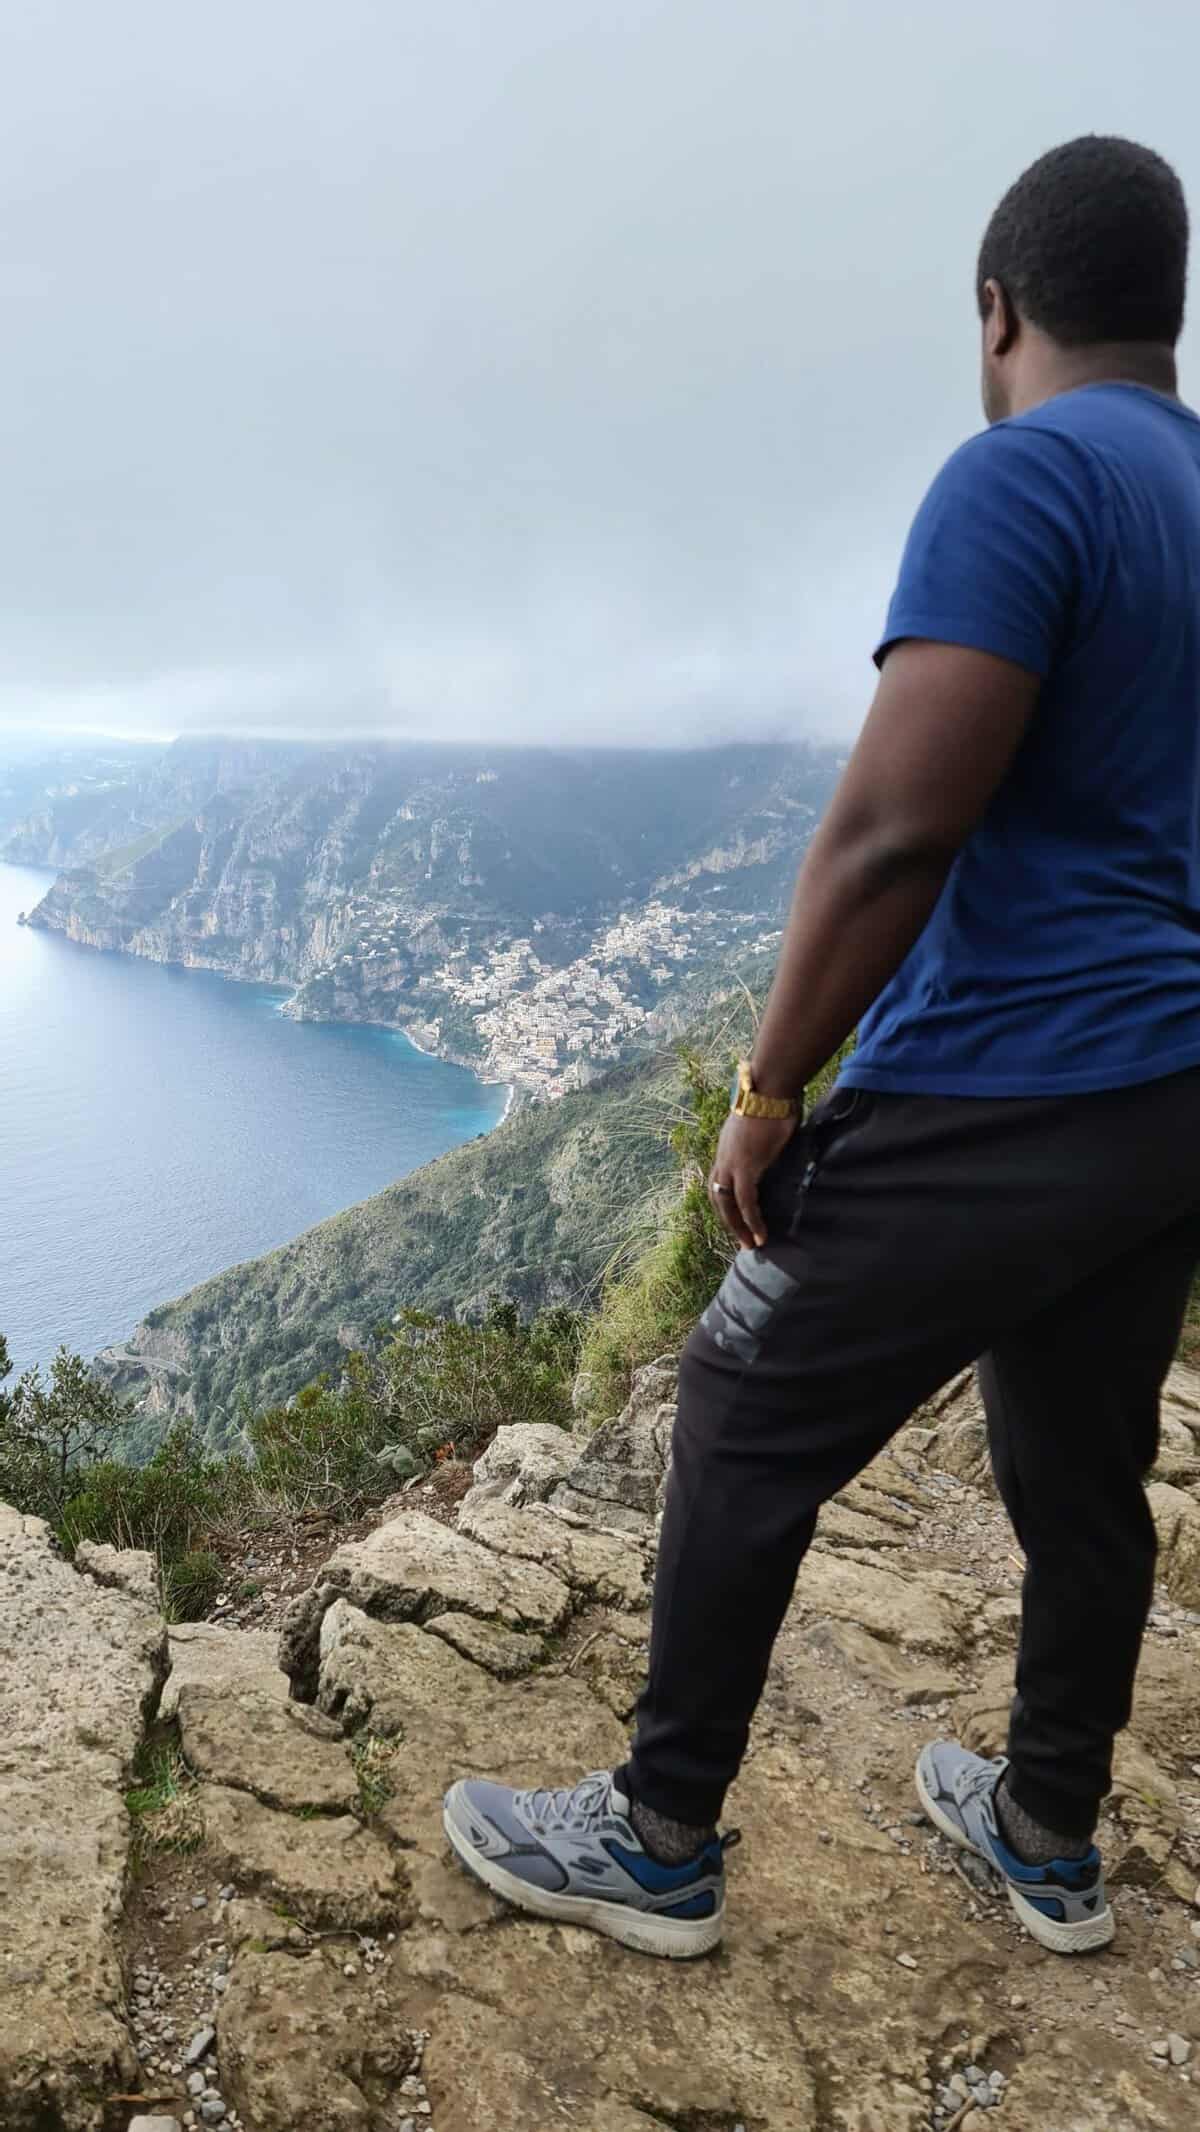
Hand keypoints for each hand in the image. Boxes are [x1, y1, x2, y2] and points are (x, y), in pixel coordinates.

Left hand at [708, 1110, 797, 1250]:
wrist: (769, 1087)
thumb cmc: (772, 1099)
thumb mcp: (763, 1124)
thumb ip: (764, 1139)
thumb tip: (778, 1142)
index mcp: (725, 1148)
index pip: (719, 1181)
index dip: (726, 1202)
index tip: (736, 1217)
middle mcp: (722, 1158)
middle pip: (717, 1197)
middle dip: (729, 1221)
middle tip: (742, 1240)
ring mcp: (731, 1163)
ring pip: (727, 1203)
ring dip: (738, 1226)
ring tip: (751, 1244)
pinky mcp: (745, 1167)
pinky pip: (745, 1201)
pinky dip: (751, 1220)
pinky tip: (760, 1234)